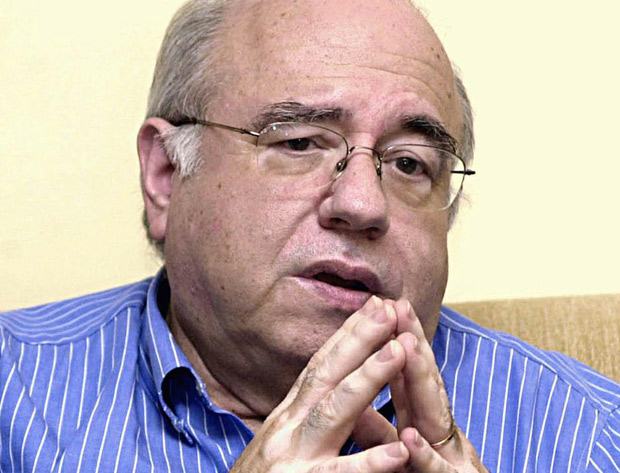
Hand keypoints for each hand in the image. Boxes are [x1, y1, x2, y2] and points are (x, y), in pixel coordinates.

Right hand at [230, 296, 410, 471]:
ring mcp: (294, 459)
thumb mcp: (280, 440)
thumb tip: (336, 384)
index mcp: (288, 415)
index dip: (347, 334)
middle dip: (359, 340)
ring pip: (333, 413)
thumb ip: (306, 414)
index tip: (373, 307)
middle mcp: (287, 429)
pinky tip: (397, 452)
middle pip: (326, 375)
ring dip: (367, 380)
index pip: (320, 366)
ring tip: (397, 353)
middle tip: (389, 310)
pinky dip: (368, 463)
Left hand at [388, 299, 487, 471]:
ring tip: (406, 346)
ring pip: (434, 420)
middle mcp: (440, 438)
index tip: (380, 306)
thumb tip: (354, 404)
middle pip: (424, 385)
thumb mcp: (405, 455)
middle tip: (397, 305)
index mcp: (424, 428)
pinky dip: (424, 458)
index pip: (407, 377)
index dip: (395, 341)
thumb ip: (379, 431)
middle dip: (412, 344)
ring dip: (421, 383)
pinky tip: (409, 440)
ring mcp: (450, 463)